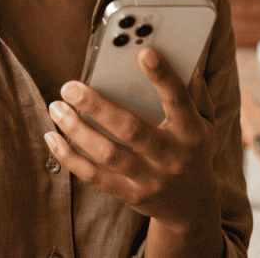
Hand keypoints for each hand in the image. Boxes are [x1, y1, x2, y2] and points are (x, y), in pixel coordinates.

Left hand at [44, 47, 219, 234]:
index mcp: (191, 133)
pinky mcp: (130, 195)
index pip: (179, 101)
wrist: (193, 207)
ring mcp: (150, 179)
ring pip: (108, 154)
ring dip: (77, 130)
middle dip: (98, 107)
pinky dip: (69, 157)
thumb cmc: (193, 152)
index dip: (163, 77)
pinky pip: (94, 177)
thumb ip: (196, 94)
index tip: (144, 53)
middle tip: (70, 86)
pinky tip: (52, 137)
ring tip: (57, 107)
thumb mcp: (206, 124)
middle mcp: (171, 157)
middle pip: (132, 130)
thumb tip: (187, 62)